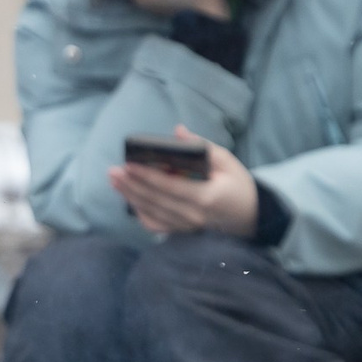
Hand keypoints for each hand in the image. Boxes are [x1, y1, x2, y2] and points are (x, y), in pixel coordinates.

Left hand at [108, 125, 259, 237]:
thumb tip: (178, 131)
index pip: (170, 186)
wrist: (249, 215)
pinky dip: (140, 213)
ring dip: (130, 197)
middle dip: (131, 185)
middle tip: (113, 171)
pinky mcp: (182, 231)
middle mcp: (194, 215)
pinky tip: (129, 199)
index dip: (147, 176)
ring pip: (151, 213)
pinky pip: (155, 225)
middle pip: (155, 200)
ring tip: (115, 181)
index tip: (128, 165)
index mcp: (206, 196)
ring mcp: (186, 226)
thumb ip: (202, 146)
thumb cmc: (237, 184)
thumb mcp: (227, 161)